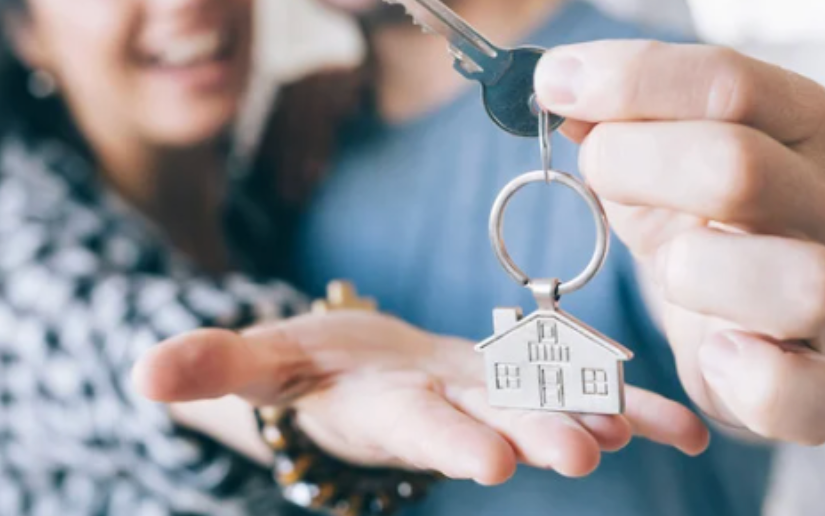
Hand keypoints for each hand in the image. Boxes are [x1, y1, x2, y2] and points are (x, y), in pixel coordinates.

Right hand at [132, 309, 708, 484]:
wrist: (365, 375)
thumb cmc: (310, 368)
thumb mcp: (259, 363)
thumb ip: (212, 368)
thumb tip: (140, 374)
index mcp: (385, 407)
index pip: (414, 425)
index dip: (447, 439)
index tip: (488, 461)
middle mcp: (448, 410)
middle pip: (492, 422)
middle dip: (534, 435)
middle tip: (582, 453)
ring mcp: (492, 397)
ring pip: (547, 404)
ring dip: (594, 414)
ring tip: (643, 425)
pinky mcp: (523, 380)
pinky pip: (583, 389)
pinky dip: (632, 404)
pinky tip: (685, 421)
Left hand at [535, 40, 824, 445]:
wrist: (760, 305)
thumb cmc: (700, 212)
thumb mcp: (658, 147)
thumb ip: (615, 111)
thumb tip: (556, 81)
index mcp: (801, 123)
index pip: (730, 82)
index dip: (631, 79)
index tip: (552, 85)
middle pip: (741, 168)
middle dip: (639, 164)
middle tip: (596, 168)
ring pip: (802, 282)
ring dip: (702, 272)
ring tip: (668, 267)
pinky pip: (824, 398)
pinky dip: (762, 384)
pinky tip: (716, 354)